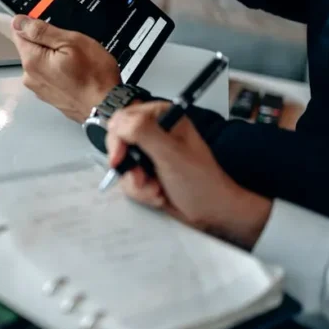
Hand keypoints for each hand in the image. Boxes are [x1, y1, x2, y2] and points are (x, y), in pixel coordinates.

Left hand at [11, 15, 120, 121]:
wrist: (107, 107)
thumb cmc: (94, 75)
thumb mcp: (71, 42)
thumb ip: (41, 31)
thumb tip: (18, 22)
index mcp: (31, 61)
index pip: (18, 32)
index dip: (33, 25)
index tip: (52, 29)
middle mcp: (29, 77)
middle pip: (30, 48)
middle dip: (47, 43)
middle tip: (71, 48)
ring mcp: (38, 89)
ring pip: (41, 62)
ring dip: (54, 58)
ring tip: (76, 63)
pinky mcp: (49, 97)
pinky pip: (49, 76)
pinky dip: (59, 72)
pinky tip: (75, 75)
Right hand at [105, 102, 271, 248]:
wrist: (212, 211)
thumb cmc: (199, 181)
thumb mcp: (170, 154)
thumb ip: (143, 132)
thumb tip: (117, 122)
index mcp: (162, 117)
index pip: (122, 119)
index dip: (117, 140)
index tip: (120, 160)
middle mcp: (154, 131)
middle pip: (117, 143)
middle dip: (129, 167)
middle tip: (142, 179)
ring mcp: (149, 152)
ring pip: (122, 165)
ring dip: (137, 184)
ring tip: (157, 191)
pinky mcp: (147, 171)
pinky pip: (128, 180)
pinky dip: (140, 192)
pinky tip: (158, 195)